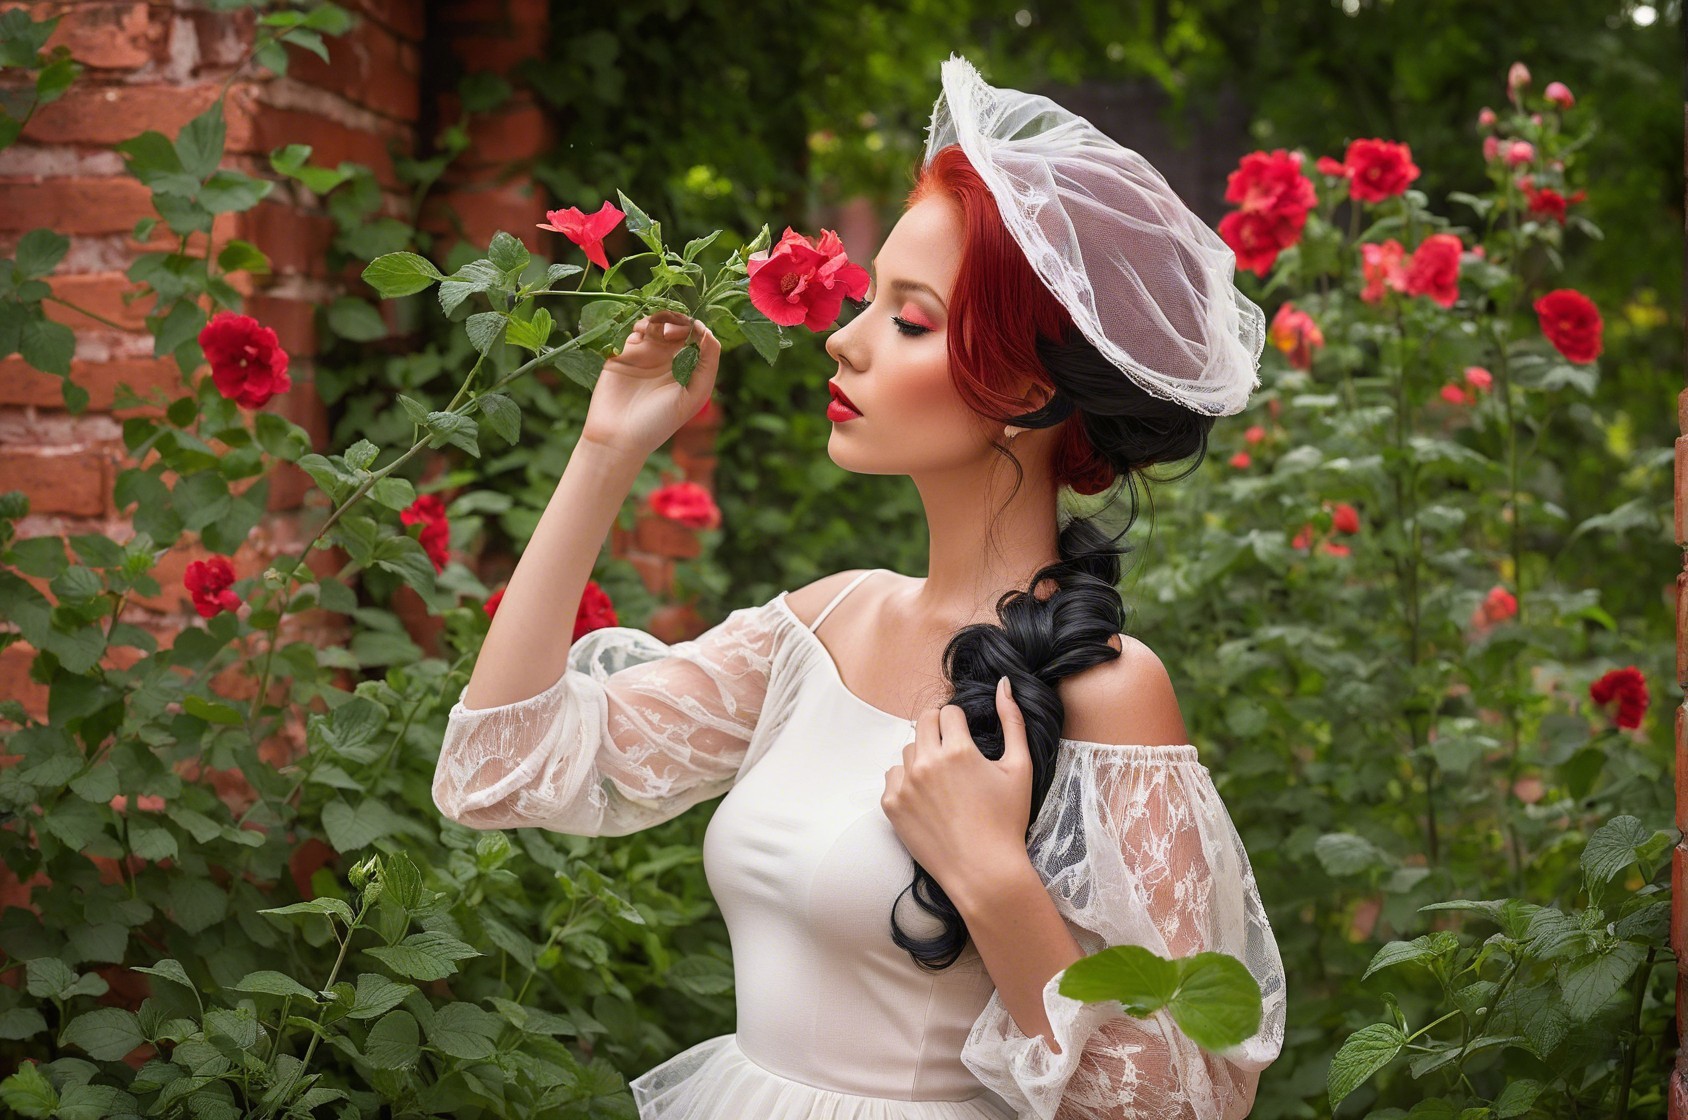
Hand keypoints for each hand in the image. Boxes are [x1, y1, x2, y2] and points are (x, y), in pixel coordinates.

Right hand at [580, 309, 719, 459]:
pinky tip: (641, 334)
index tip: (692, 328)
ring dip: (658, 320)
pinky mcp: (624, 354)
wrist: (618, 436)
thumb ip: (707, 364)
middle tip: (672, 330)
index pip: (697, 338)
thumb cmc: (659, 422)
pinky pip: (634, 330)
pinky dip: (640, 326)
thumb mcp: (694, 395)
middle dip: (677, 320)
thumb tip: (708, 331)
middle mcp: (668, 361)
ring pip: (656, 324)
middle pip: (677, 326)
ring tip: (657, 331)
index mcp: (688, 370)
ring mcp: (645, 356)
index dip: (696, 327)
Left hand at [882, 677, 1033, 892]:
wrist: (983, 870)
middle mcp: (927, 762)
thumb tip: (1003, 684)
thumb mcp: (1019, 768)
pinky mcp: (891, 805)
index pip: (949, 712)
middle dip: (939, 729)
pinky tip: (928, 800)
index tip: (967, 740)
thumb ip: (1013, 720)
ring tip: (944, 782)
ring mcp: (905, 784)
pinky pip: (893, 777)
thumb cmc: (1006, 821)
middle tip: (953, 753)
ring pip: (909, 749)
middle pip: (924, 721)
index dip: (961, 723)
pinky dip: (907, 782)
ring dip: (923, 755)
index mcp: (958, 750)